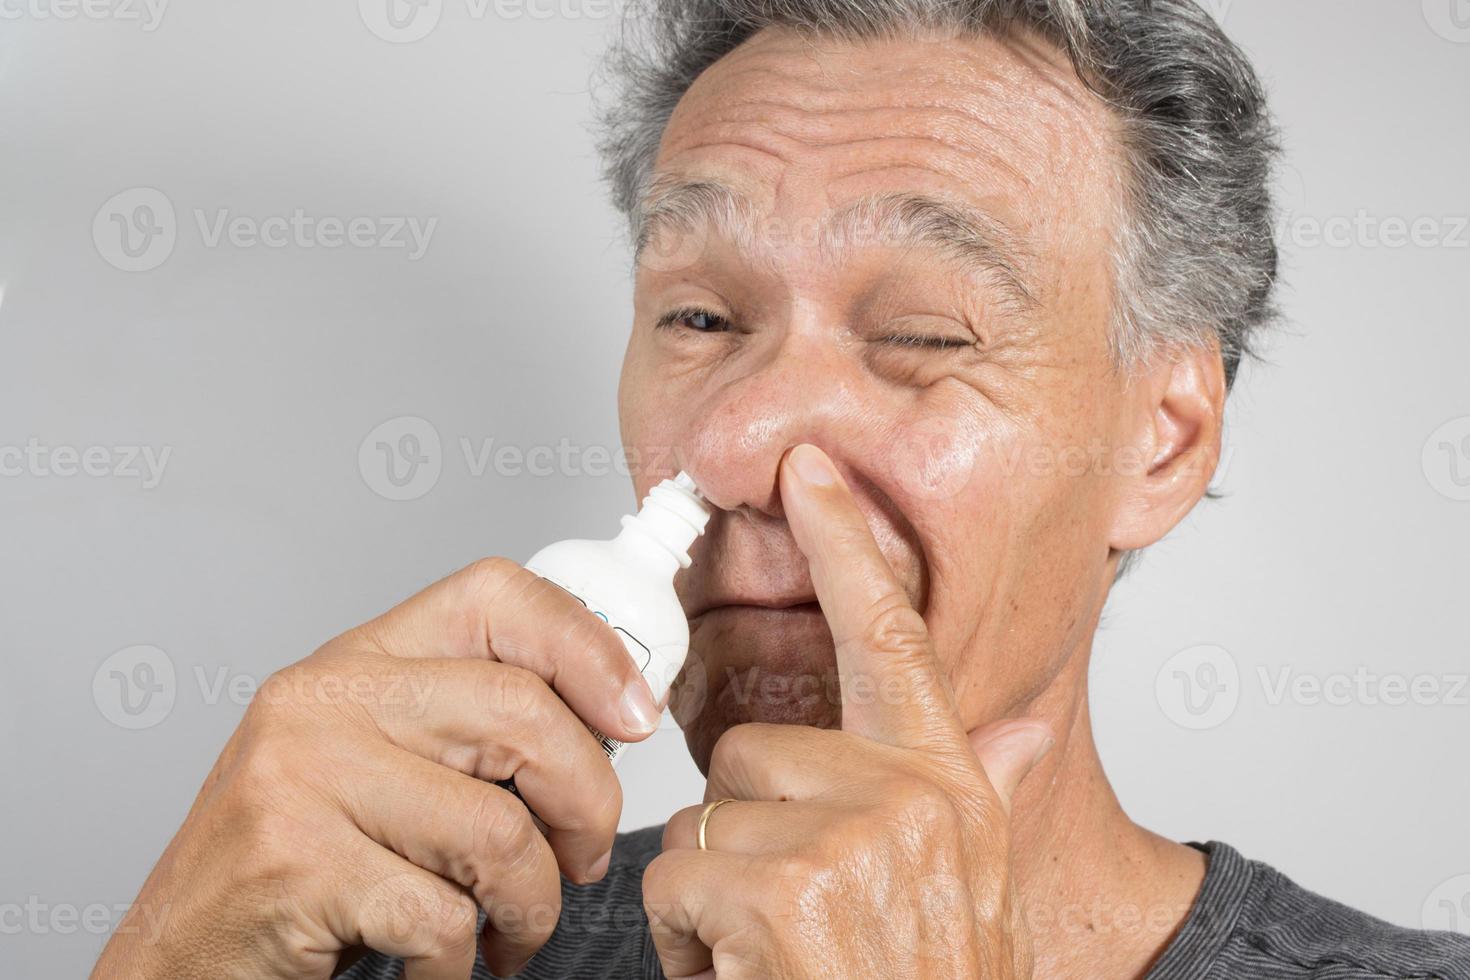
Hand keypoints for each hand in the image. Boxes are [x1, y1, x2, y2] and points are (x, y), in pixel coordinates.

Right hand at [92, 557, 662, 979]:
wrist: (180, 955)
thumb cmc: (298, 863)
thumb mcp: (377, 761)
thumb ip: (467, 726)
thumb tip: (609, 719)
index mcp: (357, 660)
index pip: (496, 597)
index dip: (588, 646)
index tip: (636, 713)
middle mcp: (324, 699)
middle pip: (522, 714)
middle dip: (588, 804)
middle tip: (584, 859)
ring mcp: (303, 776)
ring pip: (498, 831)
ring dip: (533, 904)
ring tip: (512, 929)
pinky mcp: (296, 863)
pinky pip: (443, 914)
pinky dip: (464, 962)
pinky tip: (443, 964)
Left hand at [643, 444, 1053, 978]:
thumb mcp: (971, 894)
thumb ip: (981, 797)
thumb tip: (1011, 731)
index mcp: (950, 784)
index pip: (892, 636)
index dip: (845, 545)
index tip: (806, 470)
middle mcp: (916, 796)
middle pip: (748, 747)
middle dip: (739, 832)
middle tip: (783, 913)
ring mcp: (858, 840)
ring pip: (702, 815)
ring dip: (709, 896)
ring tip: (769, 955)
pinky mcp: (792, 893)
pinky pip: (676, 874)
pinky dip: (684, 943)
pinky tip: (745, 979)